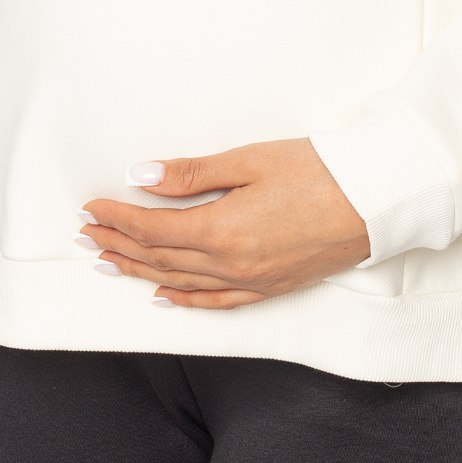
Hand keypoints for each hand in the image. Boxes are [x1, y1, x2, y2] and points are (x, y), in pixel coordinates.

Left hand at [79, 139, 371, 307]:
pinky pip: (215, 302)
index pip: (153, 228)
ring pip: (180, 281)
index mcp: (223, 230)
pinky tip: (162, 296)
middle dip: (119, 245)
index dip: (117, 219)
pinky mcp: (270, 289)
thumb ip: (193, 173)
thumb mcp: (251, 160)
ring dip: (139, 272)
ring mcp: (251, 282)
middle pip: (160, 257)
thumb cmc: (319, 170)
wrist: (376, 200)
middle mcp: (231, 265)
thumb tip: (141, 176)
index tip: (90, 208)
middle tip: (85, 236)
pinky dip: (184, 300)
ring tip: (107, 263)